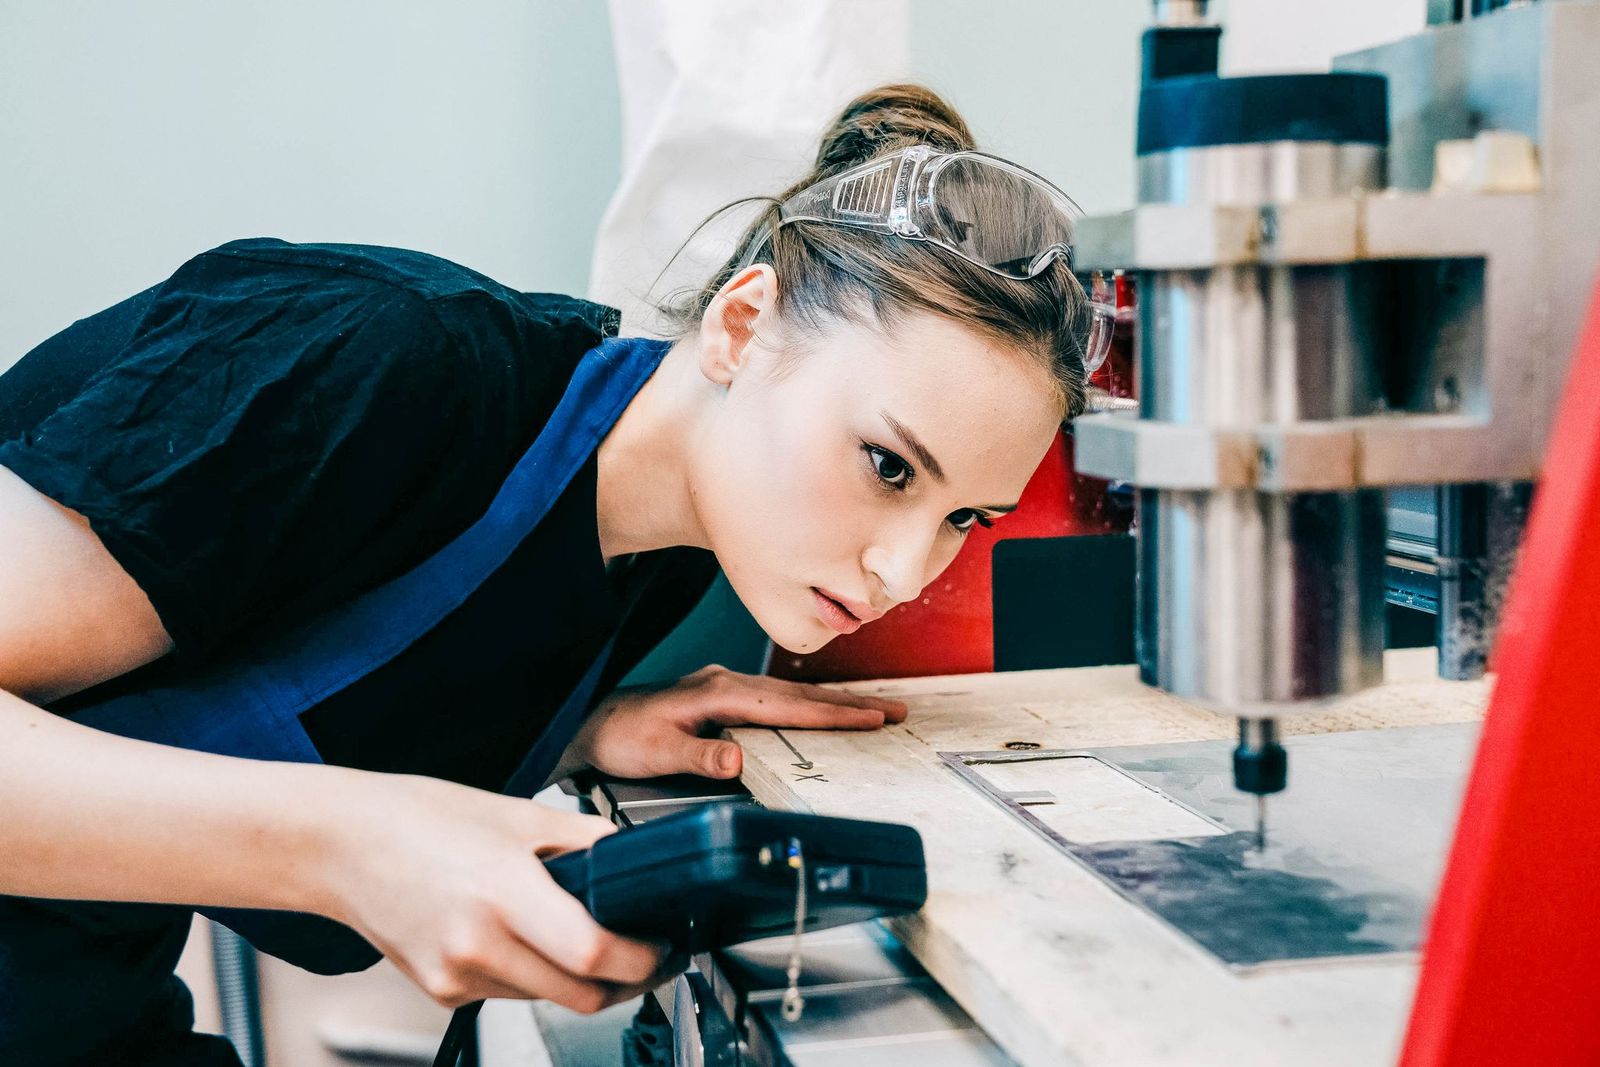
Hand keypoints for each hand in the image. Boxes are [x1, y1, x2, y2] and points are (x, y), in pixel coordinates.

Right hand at [327, 774, 676, 1010]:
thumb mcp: (516, 814)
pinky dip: (532, 976)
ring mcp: (457, 976)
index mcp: (504, 892)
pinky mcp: (442, 992)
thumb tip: (636, 857)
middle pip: (581, 994)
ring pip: (547, 999)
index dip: (643, 959)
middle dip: (626, 982)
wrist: (341, 845)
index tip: (663, 948)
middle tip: (646, 955)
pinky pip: (509, 994)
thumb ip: (585, 840)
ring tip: (585, 939)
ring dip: (578, 981)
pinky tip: (524, 938)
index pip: (594, 953)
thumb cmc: (418, 820)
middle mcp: (479, 944)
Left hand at [568, 664, 908, 779]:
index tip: (872, 720)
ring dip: (835, 701)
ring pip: (793, 693)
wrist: (593, 723)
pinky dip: (810, 702)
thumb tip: (736, 760)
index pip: (789, 706)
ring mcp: (727, 685)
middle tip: (896, 712)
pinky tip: (824, 710)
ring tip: (875, 711)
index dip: (833, 714)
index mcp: (719, 694)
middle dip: (851, 703)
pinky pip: (779, 697)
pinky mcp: (723, 695)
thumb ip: (697, 756)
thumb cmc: (622, 738)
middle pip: (801, 693)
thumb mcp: (656, 752)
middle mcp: (727, 682)